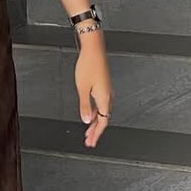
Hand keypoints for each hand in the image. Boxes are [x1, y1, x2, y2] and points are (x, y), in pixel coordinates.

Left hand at [74, 33, 111, 148]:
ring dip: (95, 122)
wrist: (94, 48)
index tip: (90, 142)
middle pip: (103, 119)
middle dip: (95, 131)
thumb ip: (84, 106)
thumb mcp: (82, 88)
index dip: (96, 134)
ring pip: (102, 111)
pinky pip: (101, 103)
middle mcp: (108, 95)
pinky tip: (89, 113)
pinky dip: (95, 112)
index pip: (102, 122)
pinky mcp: (103, 85)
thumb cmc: (88, 65)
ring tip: (88, 130)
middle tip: (89, 140)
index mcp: (104, 98)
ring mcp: (106, 90)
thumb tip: (85, 120)